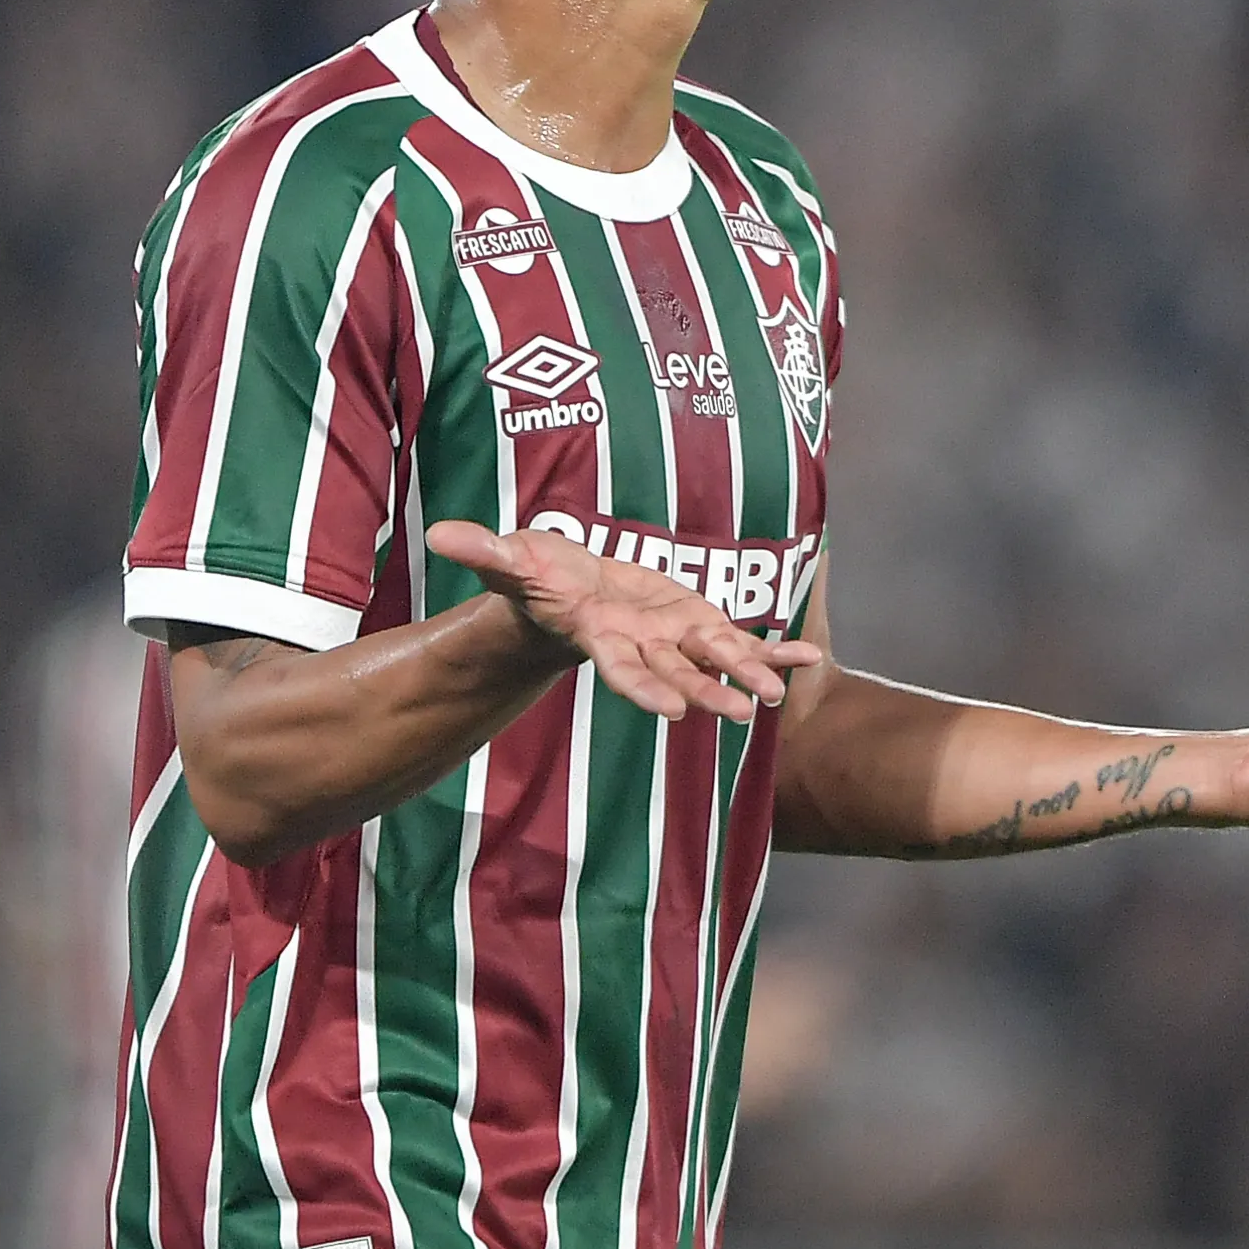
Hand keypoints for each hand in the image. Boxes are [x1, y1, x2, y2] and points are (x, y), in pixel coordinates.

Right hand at [428, 520, 824, 724]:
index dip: (644, 688)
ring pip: (714, 663)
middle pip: (675, 675)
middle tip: (742, 714)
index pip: (621, 668)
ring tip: (777, 695)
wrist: (569, 594)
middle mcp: (641, 647)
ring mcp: (674, 640)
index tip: (671, 711)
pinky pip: (743, 642)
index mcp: (599, 636)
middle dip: (708, 693)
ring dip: (747, 676)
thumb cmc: (537, 578)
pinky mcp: (698, 627)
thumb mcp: (514, 559)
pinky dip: (773, 652)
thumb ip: (485, 552)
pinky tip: (808, 658)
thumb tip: (440, 534)